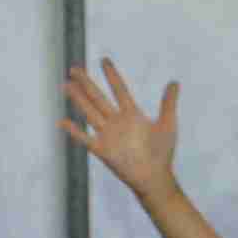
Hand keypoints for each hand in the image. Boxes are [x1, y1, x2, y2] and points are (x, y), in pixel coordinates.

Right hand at [59, 57, 182, 197]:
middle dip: (86, 83)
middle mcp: (117, 122)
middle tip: (74, 68)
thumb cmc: (162, 153)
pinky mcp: (102, 150)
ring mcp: (108, 135)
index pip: (119, 90)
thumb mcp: (168, 124)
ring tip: (67, 85)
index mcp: (131, 114)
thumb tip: (174, 82)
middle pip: (98, 98)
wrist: (154, 177)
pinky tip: (63, 121)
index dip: (112, 75)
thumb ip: (168, 103)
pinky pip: (85, 138)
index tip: (103, 60)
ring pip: (89, 112)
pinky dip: (74, 131)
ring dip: (78, 99)